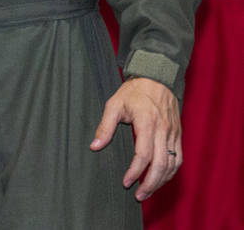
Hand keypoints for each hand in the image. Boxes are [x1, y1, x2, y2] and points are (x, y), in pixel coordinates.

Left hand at [90, 76, 181, 199]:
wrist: (156, 78)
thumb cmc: (133, 92)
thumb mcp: (114, 104)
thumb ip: (105, 126)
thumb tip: (95, 146)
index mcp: (147, 122)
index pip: (144, 154)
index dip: (135, 171)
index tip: (126, 182)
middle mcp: (163, 130)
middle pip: (161, 164)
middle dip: (150, 183)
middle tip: (138, 195)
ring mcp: (173, 133)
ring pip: (173, 164)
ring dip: (161, 181)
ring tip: (148, 191)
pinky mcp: (178, 135)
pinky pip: (179, 158)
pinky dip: (171, 172)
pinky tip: (160, 179)